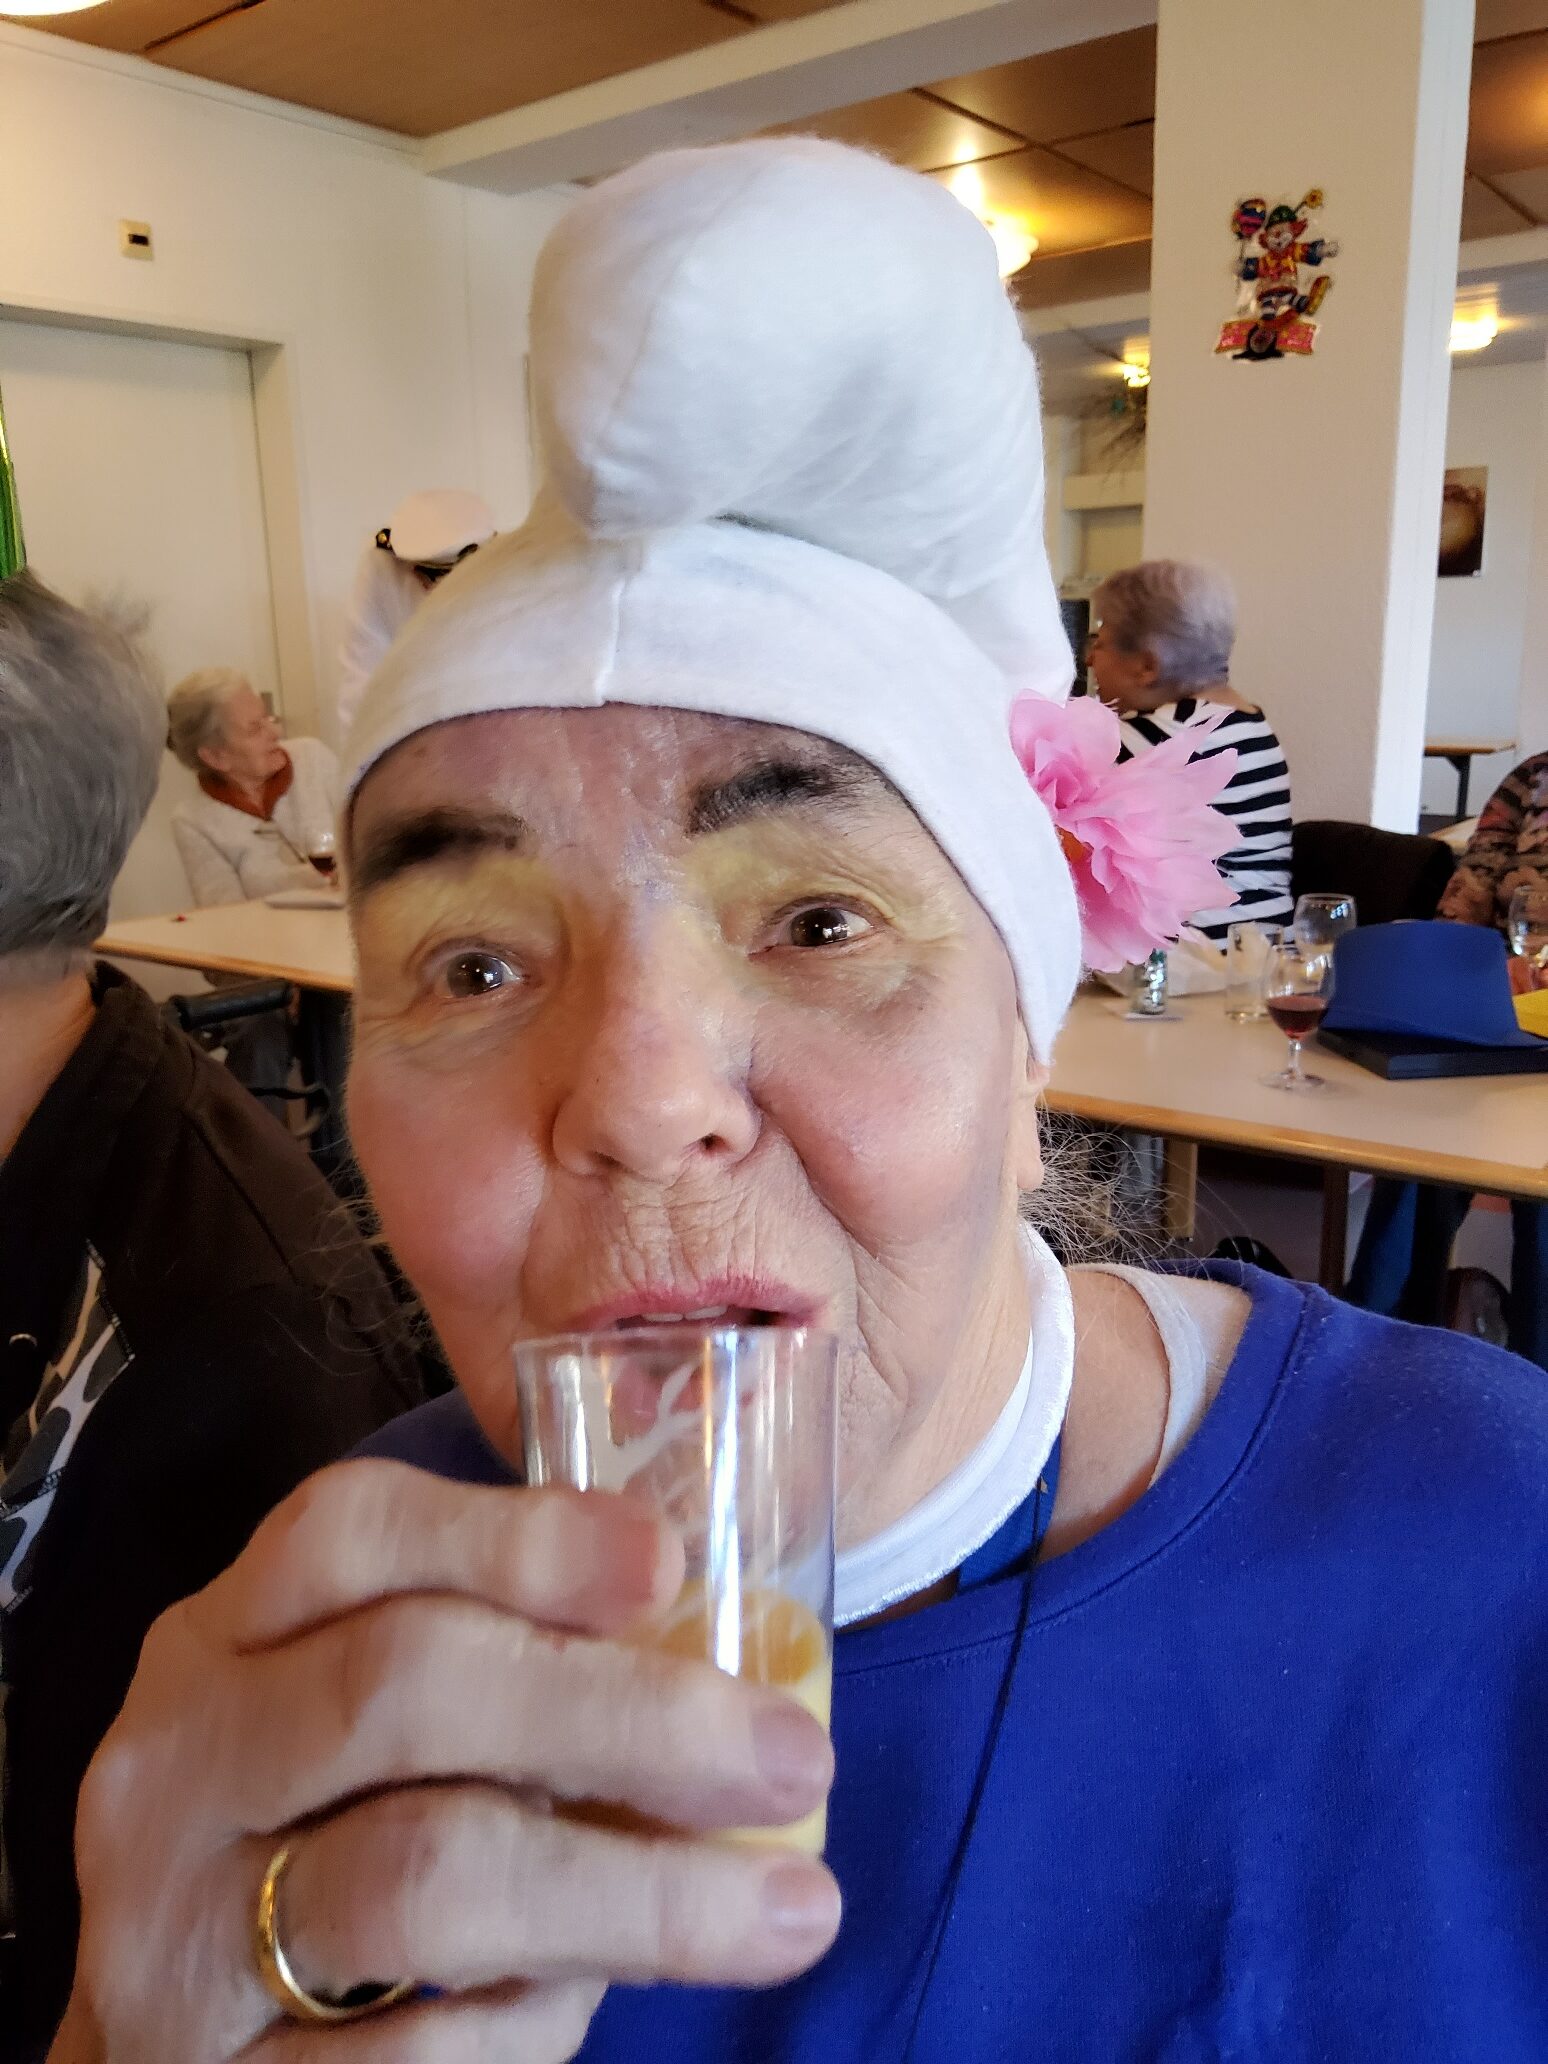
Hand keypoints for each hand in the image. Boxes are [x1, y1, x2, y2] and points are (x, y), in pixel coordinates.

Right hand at [55, 1463, 838, 2061]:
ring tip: (789, 1911)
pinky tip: (594, 2005)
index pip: (347, 1532)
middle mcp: (181, 1763)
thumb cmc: (316, 1845)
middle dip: (628, 1715)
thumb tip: (733, 1659)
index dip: (516, 1534)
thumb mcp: (356, 1726)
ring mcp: (176, 1932)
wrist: (155, 2057)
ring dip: (638, 1894)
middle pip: (405, 1686)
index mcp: (225, 1639)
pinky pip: (412, 2052)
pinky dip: (535, 2028)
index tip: (670, 1563)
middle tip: (796, 1760)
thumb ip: (498, 1664)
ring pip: (423, 1878)